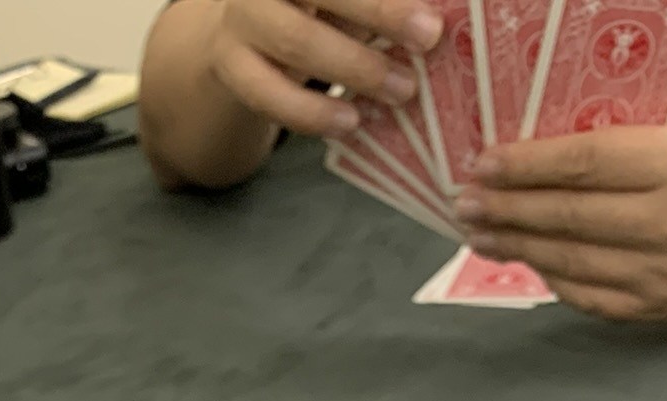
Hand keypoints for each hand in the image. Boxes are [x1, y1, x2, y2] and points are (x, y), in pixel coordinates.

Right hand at [204, 0, 444, 137]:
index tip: (431, 9)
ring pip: (296, 41)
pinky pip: (270, 94)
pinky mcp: (230, 65)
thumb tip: (437, 15)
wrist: (242, 31)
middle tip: (429, 36)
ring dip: (354, 69)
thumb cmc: (315, 7)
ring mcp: (241, 18)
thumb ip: (381, 4)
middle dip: (380, 11)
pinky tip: (350, 123)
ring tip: (402, 91)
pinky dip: (312, 112)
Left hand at [456, 112, 666, 321]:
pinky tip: (529, 260)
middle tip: (466, 203)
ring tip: (483, 232)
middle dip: (506, 211)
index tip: (483, 164)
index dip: (524, 167)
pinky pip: (590, 298)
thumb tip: (541, 158)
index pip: (580, 165)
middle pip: (566, 218)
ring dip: (517, 248)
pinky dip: (554, 278)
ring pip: (569, 263)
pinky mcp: (664, 309)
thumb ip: (622, 143)